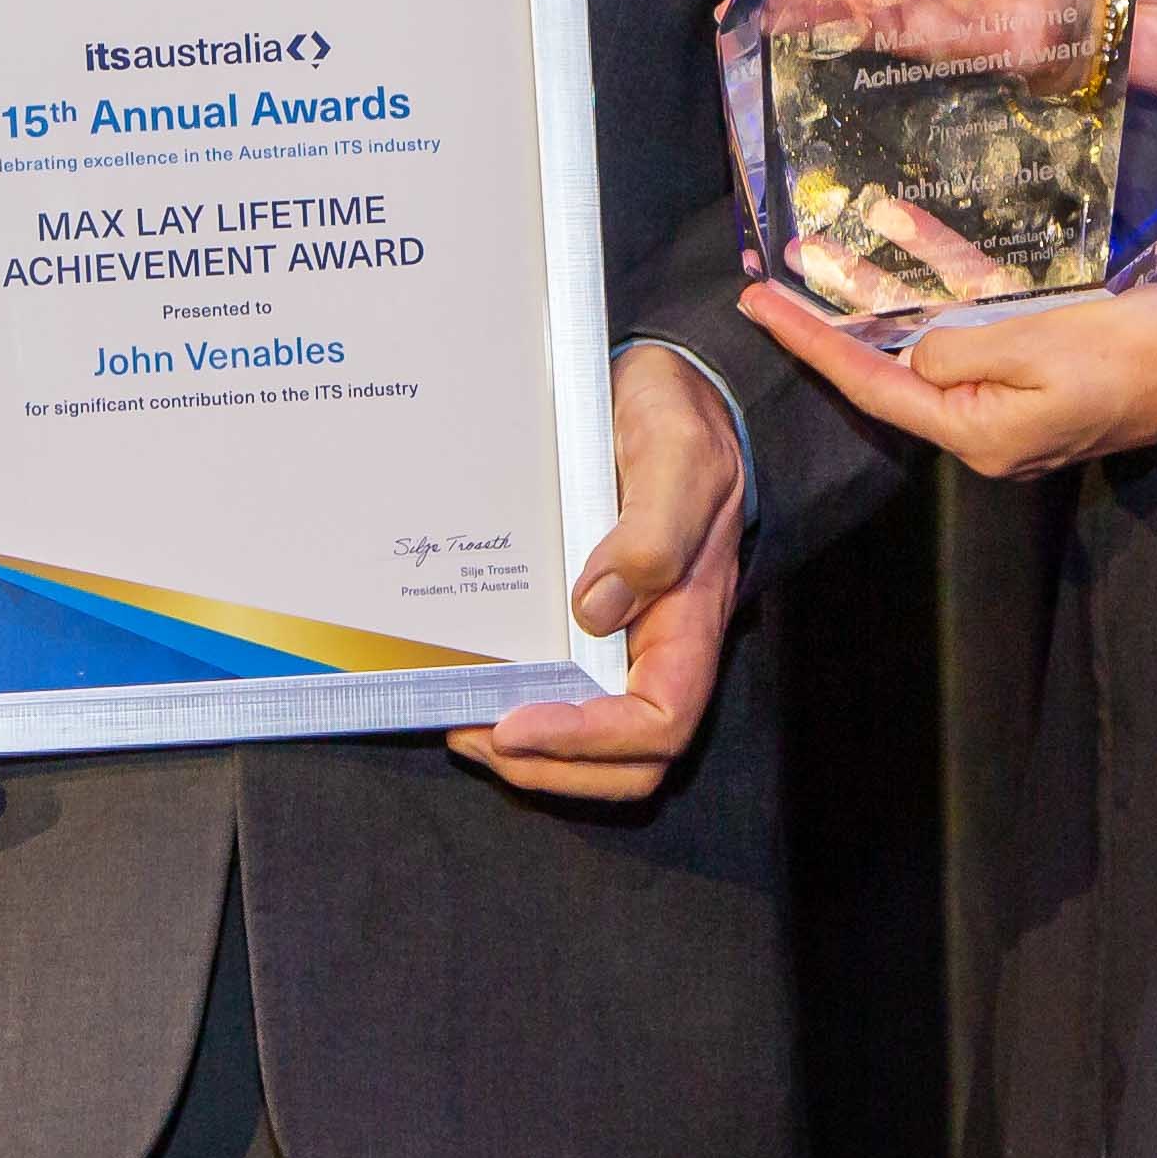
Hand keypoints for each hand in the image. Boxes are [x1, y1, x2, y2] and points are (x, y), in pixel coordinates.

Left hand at [452, 345, 750, 801]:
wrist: (676, 391)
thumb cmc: (682, 421)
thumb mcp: (677, 456)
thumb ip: (652, 531)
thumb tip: (596, 609)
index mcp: (691, 618)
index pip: (658, 721)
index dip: (588, 739)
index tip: (515, 723)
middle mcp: (660, 644)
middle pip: (627, 761)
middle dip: (551, 766)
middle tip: (475, 735)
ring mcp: (628, 640)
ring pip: (596, 747)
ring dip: (531, 755)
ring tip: (464, 723)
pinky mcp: (594, 624)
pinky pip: (567, 696)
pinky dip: (521, 714)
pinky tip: (475, 686)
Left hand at [738, 276, 1156, 482]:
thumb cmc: (1144, 351)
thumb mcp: (1038, 343)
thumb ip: (957, 349)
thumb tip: (915, 351)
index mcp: (980, 434)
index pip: (870, 386)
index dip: (809, 342)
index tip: (757, 305)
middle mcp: (992, 429)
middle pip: (894, 373)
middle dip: (838, 321)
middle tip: (779, 275)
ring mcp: (1022, 403)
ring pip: (934, 346)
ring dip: (888, 298)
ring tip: (833, 250)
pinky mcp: (1050, 372)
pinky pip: (980, 332)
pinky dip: (947, 291)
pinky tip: (918, 244)